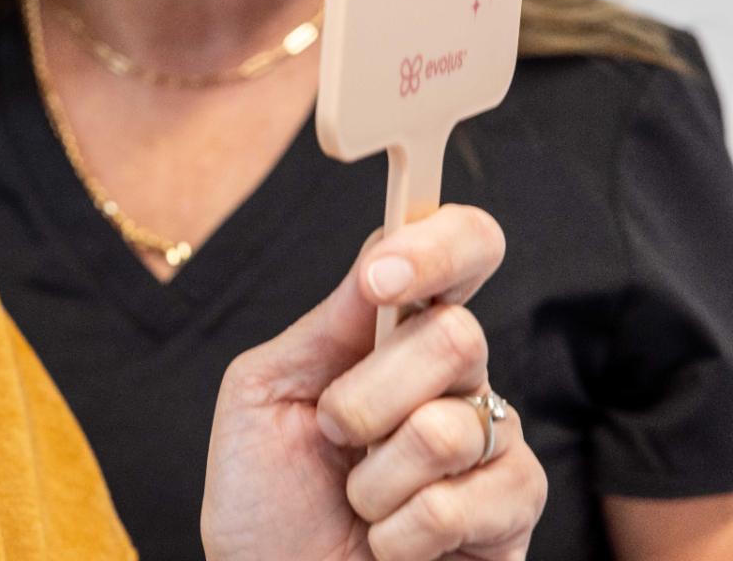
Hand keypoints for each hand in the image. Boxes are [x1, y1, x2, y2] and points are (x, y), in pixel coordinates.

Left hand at [198, 206, 546, 559]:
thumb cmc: (263, 497)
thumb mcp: (263, 393)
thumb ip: (324, 326)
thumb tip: (381, 253)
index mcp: (393, 333)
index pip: (460, 249)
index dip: (436, 245)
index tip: (379, 280)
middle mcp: (455, 378)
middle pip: (456, 335)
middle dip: (368, 395)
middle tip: (336, 434)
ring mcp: (492, 445)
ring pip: (452, 424)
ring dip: (375, 478)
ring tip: (357, 503)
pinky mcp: (513, 517)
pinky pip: (464, 502)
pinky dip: (401, 531)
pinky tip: (387, 545)